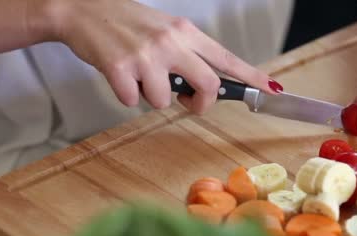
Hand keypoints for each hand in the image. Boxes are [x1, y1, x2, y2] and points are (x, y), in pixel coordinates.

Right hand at [45, 0, 282, 112]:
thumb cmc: (128, 23)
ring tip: (139, 76)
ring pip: (165, 100)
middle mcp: (171, 42)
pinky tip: (120, 75)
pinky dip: (126, 95)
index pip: (227, 58)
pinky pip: (133, 101)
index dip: (253, 77)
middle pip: (208, 86)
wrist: (84, 10)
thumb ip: (189, 54)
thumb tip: (208, 86)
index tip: (272, 89)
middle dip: (199, 104)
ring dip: (152, 97)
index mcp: (186, 32)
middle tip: (187, 101)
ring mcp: (147, 56)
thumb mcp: (166, 30)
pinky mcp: (121, 69)